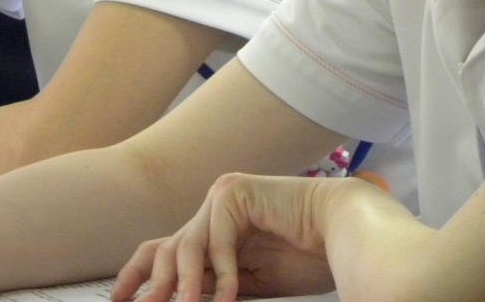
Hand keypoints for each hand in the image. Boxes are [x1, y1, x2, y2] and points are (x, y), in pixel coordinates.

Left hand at [111, 174, 334, 301]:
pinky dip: (221, 273)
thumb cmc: (308, 259)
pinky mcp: (233, 192)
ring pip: (184, 246)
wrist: (348, 232)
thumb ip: (214, 289)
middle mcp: (208, 214)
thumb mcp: (249, 285)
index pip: (161, 255)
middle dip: (147, 285)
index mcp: (210, 236)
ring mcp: (219, 200)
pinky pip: (217, 239)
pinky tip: (229, 296)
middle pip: (160, 249)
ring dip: (181, 284)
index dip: (136, 278)